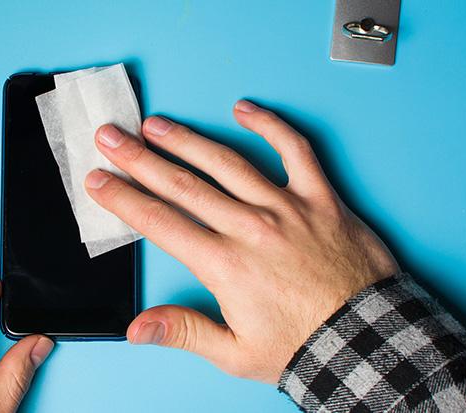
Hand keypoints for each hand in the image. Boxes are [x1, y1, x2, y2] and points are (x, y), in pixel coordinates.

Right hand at [85, 100, 398, 382]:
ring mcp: (286, 208)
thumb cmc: (303, 347)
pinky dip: (269, 126)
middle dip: (139, 158)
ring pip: (227, 163)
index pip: (159, 222)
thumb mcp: (236, 354)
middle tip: (110, 137)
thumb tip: (136, 327)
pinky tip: (243, 109)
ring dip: (186, 140)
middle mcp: (250, 229)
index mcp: (225, 266)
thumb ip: (184, 331)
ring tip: (155, 125)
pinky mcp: (321, 199)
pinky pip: (295, 151)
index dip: (123, 198)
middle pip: (183, 185)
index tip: (97, 179)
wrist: (367, 342)